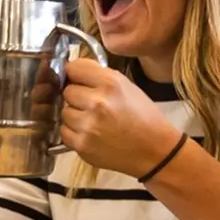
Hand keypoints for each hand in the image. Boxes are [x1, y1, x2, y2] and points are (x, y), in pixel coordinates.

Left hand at [58, 59, 183, 177]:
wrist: (155, 150)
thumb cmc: (144, 117)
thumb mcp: (129, 88)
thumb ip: (102, 78)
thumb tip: (74, 72)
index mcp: (111, 84)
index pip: (75, 68)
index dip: (77, 73)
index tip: (80, 79)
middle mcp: (97, 102)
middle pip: (67, 91)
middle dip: (78, 96)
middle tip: (93, 104)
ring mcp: (87, 125)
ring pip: (64, 112)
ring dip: (76, 115)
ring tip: (94, 121)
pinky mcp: (81, 144)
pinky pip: (65, 131)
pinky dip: (75, 132)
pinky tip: (92, 133)